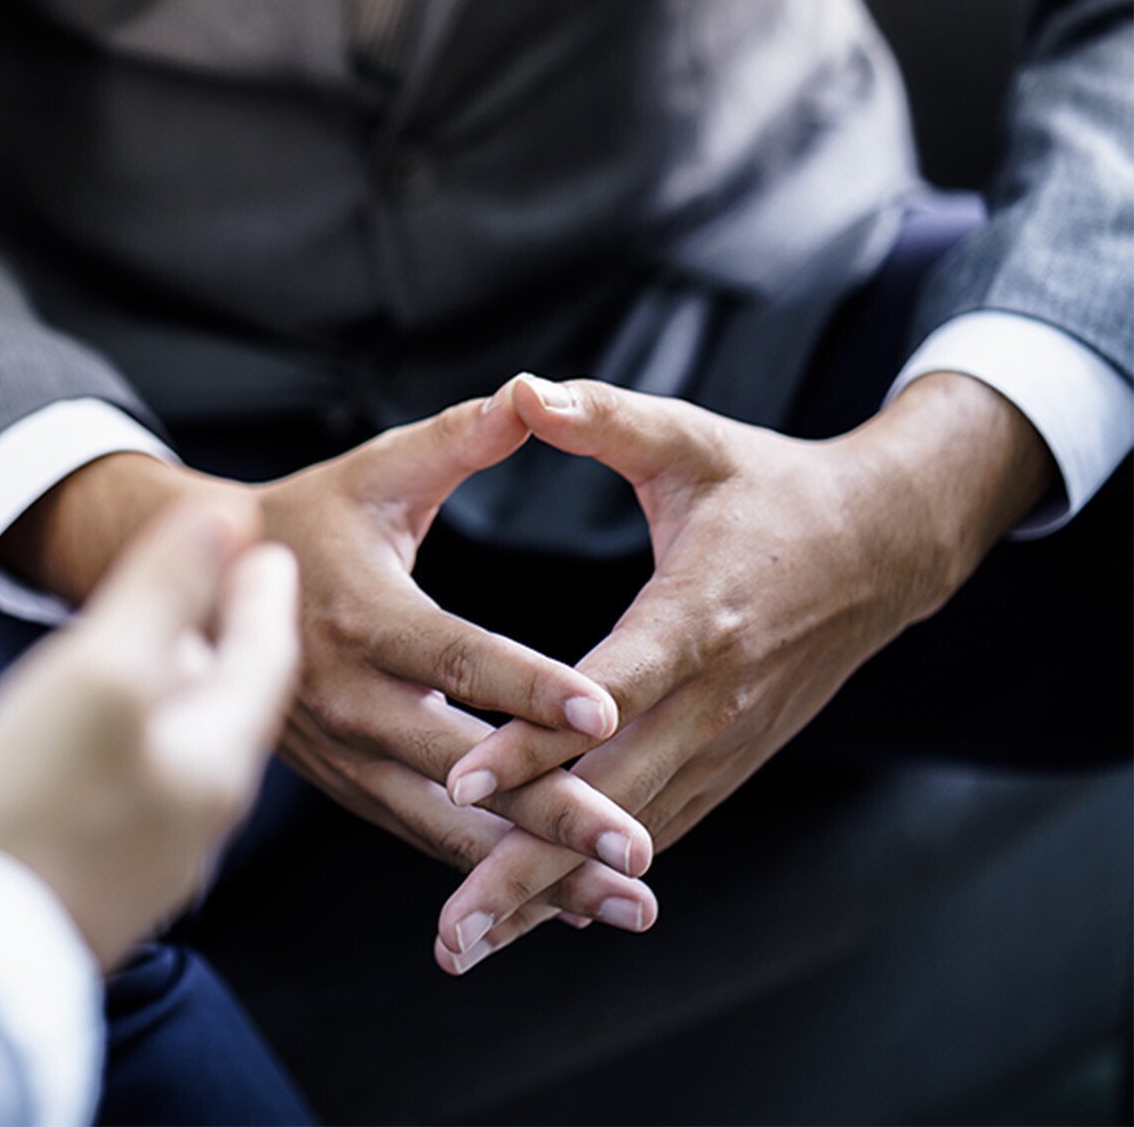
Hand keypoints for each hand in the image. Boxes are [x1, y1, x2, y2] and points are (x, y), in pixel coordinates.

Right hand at [0, 398, 654, 896]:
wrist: (195, 592)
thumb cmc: (308, 519)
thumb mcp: (376, 472)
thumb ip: (457, 440)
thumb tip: (534, 396)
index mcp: (365, 616)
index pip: (458, 658)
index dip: (531, 686)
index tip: (606, 711)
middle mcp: (351, 700)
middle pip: (463, 767)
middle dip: (553, 813)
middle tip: (636, 852)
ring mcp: (345, 755)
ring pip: (446, 824)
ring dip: (535, 869)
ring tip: (624, 904)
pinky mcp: (347, 786)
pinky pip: (423, 836)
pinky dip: (490, 871)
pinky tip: (561, 902)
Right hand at [0, 496, 298, 967]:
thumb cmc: (32, 811)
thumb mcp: (103, 671)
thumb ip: (168, 590)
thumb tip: (231, 515)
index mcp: (217, 756)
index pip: (265, 654)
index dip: (260, 590)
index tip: (262, 544)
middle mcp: (200, 810)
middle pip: (227, 702)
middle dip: (227, 639)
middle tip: (223, 585)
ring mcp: (151, 852)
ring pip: (182, 746)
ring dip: (178, 689)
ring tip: (157, 648)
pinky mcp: (101, 878)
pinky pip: (136, 786)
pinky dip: (134, 738)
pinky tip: (94, 736)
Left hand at [432, 372, 1049, 971]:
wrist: (885, 544)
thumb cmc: (769, 486)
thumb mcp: (691, 442)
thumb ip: (605, 420)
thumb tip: (523, 390)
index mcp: (698, 617)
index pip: (605, 692)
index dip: (535, 739)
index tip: (464, 779)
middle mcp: (714, 700)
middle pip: (609, 799)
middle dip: (525, 866)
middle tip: (449, 928)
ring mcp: (725, 744)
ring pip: (627, 836)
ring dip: (548, 895)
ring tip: (465, 945)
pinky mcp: (726, 765)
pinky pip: (652, 832)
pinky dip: (591, 882)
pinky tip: (526, 921)